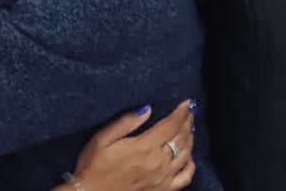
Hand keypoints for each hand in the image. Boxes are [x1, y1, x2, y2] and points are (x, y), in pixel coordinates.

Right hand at [69, 100, 194, 190]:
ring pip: (186, 154)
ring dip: (190, 139)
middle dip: (187, 122)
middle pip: (181, 138)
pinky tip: (189, 156)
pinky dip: (191, 165)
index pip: (170, 125)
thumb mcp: (103, 138)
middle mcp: (158, 162)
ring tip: (189, 128)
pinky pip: (185, 177)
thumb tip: (146, 108)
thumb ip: (125, 122)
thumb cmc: (94, 165)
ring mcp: (163, 178)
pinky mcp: (163, 189)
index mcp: (144, 147)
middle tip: (190, 111)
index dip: (181, 112)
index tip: (187, 102)